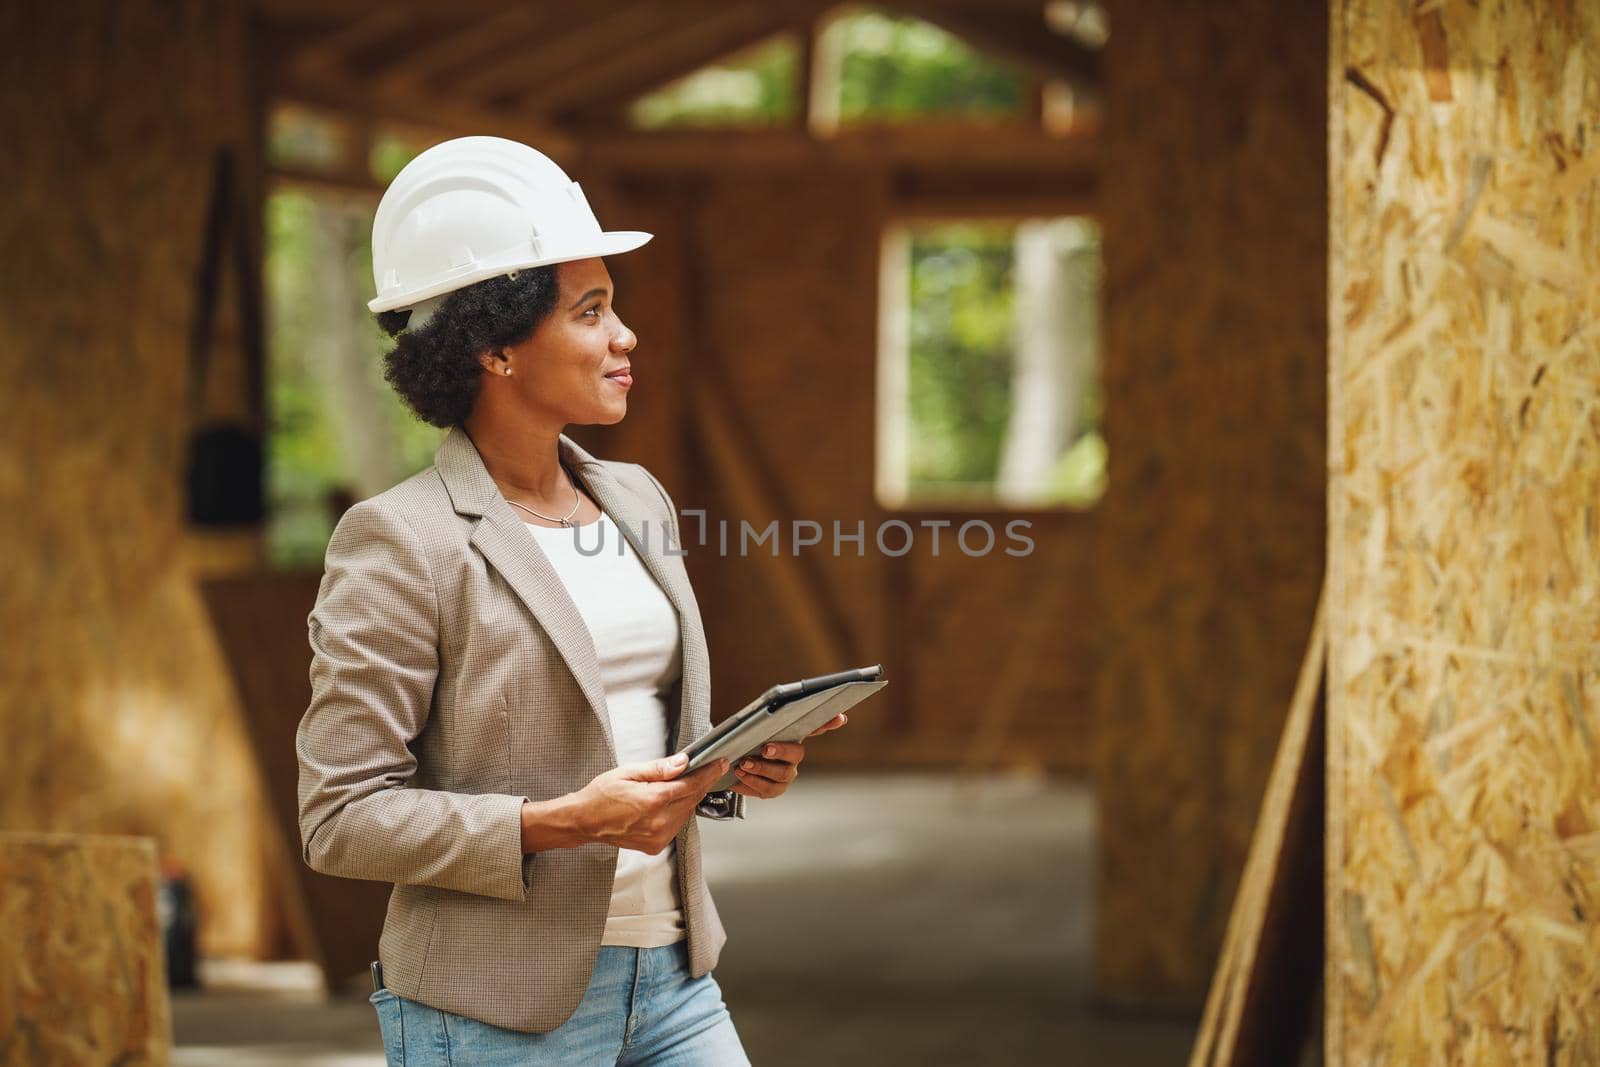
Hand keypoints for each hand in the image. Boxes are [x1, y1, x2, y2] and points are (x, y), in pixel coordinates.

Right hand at [570, 753, 729, 853]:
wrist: (584, 821)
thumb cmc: (601, 795)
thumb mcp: (628, 772)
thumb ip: (659, 768)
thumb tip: (683, 763)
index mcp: (653, 800)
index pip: (692, 784)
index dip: (708, 773)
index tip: (720, 764)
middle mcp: (659, 822)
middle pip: (692, 799)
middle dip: (699, 783)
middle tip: (704, 769)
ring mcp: (658, 837)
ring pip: (686, 813)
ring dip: (687, 798)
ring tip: (674, 787)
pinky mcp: (655, 845)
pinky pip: (676, 825)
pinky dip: (677, 812)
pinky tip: (664, 804)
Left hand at [731, 712, 849, 799]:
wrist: (730, 765)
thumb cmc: (744, 744)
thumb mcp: (749, 731)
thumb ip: (757, 725)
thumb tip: (754, 719)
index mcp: (791, 737)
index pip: (814, 728)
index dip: (828, 723)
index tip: (840, 717)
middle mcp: (794, 757)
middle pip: (796, 754)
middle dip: (781, 751)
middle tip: (765, 749)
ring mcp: (785, 775)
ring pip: (782, 775)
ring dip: (761, 769)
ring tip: (743, 764)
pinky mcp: (773, 790)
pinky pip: (767, 790)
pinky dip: (751, 783)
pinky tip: (739, 776)